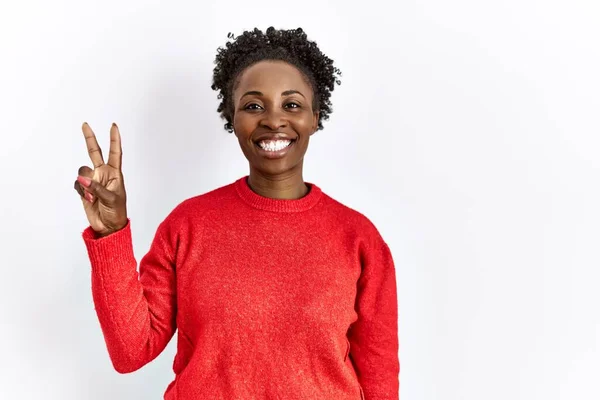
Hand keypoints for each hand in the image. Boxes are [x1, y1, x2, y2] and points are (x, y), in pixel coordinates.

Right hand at [74, 122, 127, 236]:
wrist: (108, 227)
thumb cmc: (117, 212)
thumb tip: (83, 178)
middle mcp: (103, 174)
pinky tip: (89, 199)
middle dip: (90, 139)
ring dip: (86, 184)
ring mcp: (93, 181)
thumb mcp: (111, 199)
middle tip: (85, 125)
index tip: (113, 126)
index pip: (115, 153)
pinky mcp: (84, 189)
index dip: (114, 139)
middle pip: (95, 153)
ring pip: (82, 172)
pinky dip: (81, 191)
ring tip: (94, 197)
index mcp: (115, 174)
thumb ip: (97, 187)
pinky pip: (77, 184)